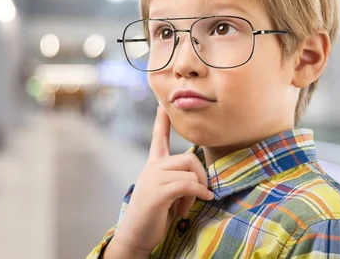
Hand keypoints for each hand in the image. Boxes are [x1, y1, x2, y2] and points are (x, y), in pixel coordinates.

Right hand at [105, 106, 213, 257]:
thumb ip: (177, 179)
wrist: (136, 235)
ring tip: (188, 205)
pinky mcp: (159, 192)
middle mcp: (152, 168)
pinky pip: (188, 184)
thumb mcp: (166, 192)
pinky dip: (199, 193)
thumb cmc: (154, 215)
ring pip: (190, 172)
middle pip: (188, 158)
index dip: (161, 120)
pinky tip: (203, 200)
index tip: (163, 103)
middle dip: (201, 176)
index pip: (157, 137)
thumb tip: (199, 177)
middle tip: (200, 193)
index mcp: (153, 165)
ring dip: (197, 190)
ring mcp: (154, 179)